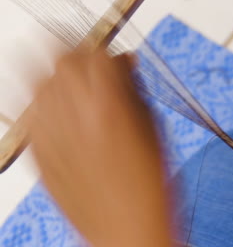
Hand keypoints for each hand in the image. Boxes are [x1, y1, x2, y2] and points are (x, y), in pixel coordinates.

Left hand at [30, 50, 171, 246]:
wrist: (128, 232)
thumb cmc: (150, 188)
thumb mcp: (155, 130)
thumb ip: (135, 91)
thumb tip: (123, 66)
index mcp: (109, 106)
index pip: (95, 53)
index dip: (105, 51)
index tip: (111, 58)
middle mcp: (74, 116)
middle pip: (60, 61)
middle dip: (77, 56)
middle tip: (89, 66)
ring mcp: (51, 135)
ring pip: (38, 84)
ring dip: (55, 77)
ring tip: (71, 87)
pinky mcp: (38, 156)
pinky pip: (30, 116)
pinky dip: (43, 106)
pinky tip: (59, 113)